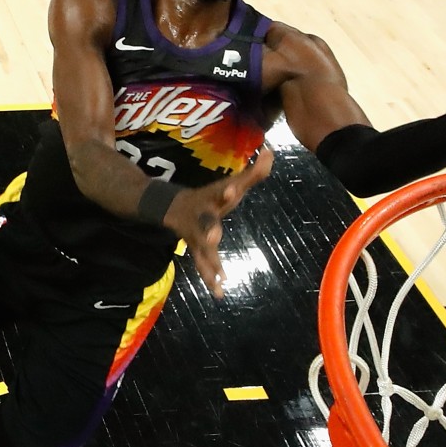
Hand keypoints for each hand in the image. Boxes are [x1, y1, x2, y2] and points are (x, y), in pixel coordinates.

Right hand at [163, 148, 273, 299]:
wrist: (173, 207)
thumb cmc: (209, 196)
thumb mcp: (230, 184)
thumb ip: (253, 172)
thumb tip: (272, 152)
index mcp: (214, 199)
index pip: (222, 192)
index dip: (229, 191)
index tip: (234, 189)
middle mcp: (203, 217)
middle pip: (207, 224)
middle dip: (210, 231)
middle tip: (212, 238)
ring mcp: (196, 235)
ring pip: (203, 251)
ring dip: (210, 263)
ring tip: (220, 277)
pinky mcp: (195, 250)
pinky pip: (202, 266)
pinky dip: (210, 279)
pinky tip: (219, 294)